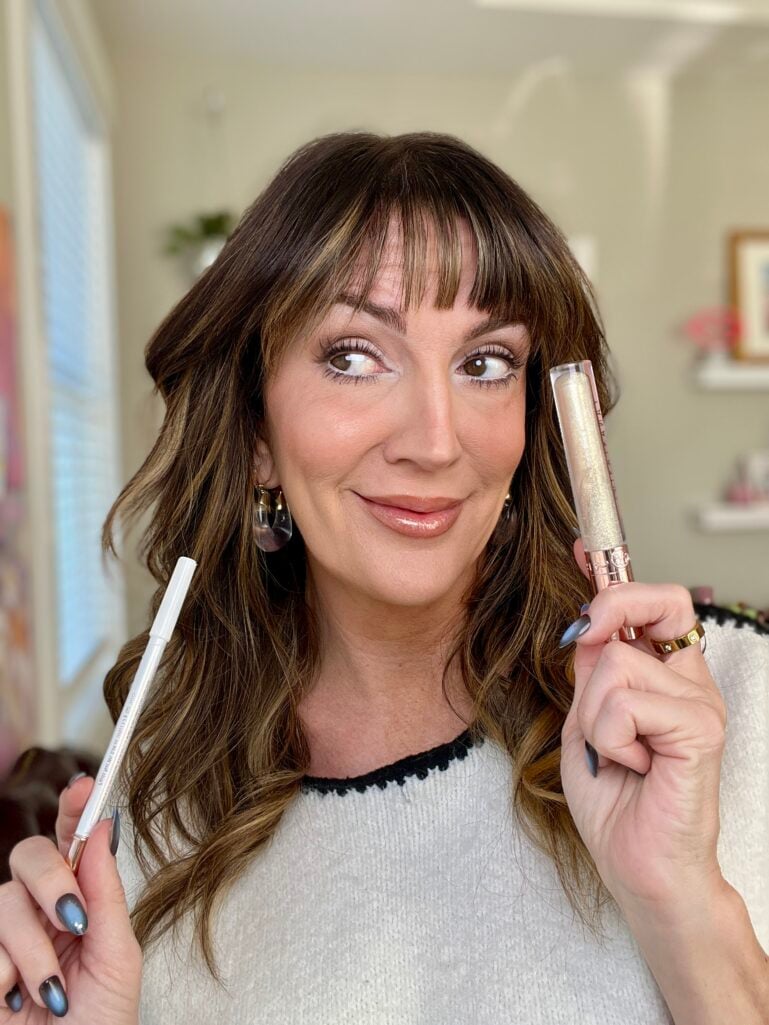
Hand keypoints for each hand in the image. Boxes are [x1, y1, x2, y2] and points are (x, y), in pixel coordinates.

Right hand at [0, 776, 140, 1022]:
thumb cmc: (101, 1024)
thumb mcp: (117, 955)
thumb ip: (106, 892)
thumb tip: (104, 826)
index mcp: (78, 901)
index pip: (72, 842)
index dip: (74, 808)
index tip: (85, 786)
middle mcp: (37, 911)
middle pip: (29, 855)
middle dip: (52, 882)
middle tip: (72, 918)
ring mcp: (4, 938)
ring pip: (5, 903)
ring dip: (34, 951)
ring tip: (51, 991)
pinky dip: (6, 977)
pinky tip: (16, 1002)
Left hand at [560, 538, 729, 919]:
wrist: (639, 867)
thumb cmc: (616, 801)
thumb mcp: (587, 720)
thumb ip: (592, 672)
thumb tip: (588, 620)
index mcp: (667, 675)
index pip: (655, 603)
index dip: (618, 574)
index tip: (580, 549)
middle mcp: (690, 681)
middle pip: (654, 601)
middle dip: (611, 608)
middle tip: (587, 643)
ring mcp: (700, 703)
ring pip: (616, 662)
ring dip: (593, 714)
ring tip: (614, 752)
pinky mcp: (700, 731)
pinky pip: (626, 703)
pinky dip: (608, 737)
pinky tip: (630, 765)